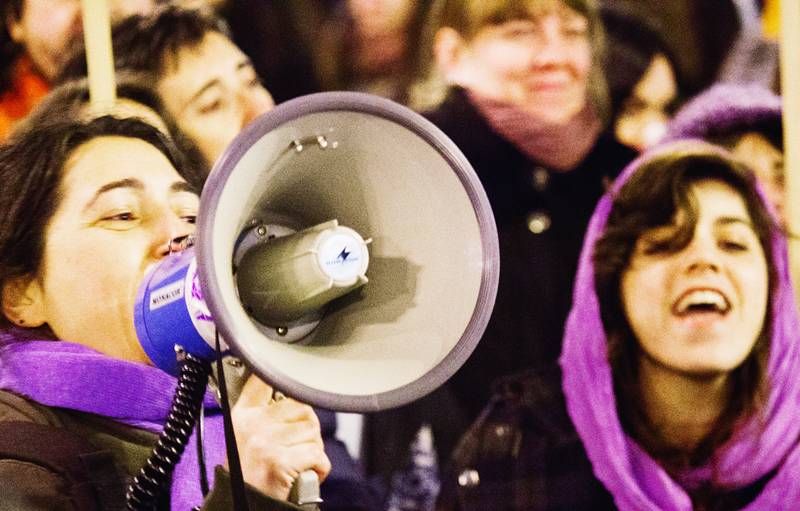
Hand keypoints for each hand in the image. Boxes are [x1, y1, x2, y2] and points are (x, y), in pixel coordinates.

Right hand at [230, 375, 330, 500]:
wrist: (245, 504)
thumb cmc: (248, 473)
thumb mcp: (245, 436)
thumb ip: (263, 412)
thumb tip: (292, 391)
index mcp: (243, 415)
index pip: (264, 380)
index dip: (283, 377)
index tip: (293, 376)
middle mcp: (253, 424)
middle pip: (302, 408)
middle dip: (308, 429)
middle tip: (297, 447)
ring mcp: (266, 441)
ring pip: (313, 431)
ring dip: (313, 450)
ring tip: (298, 462)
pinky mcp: (280, 460)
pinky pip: (317, 454)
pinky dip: (319, 468)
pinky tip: (305, 474)